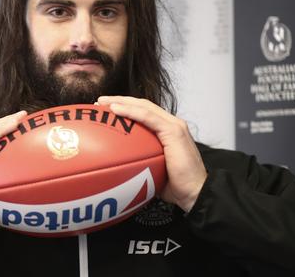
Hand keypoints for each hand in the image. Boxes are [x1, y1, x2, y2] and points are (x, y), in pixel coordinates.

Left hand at [97, 96, 206, 212]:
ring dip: (121, 101)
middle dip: (119, 100)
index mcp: (167, 131)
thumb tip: (117, 169)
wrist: (195, 193)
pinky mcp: (174, 131)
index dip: (125, 108)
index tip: (104, 110)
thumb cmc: (176, 186)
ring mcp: (174, 125)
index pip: (144, 113)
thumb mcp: (153, 171)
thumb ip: (139, 163)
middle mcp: (172, 124)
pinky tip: (115, 109)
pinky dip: (130, 111)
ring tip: (102, 102)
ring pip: (144, 106)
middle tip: (99, 103)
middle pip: (142, 105)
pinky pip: (148, 116)